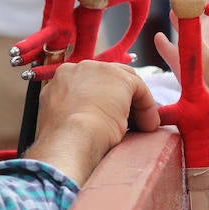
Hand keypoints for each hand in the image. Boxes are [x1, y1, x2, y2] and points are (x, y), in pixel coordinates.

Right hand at [27, 61, 160, 183]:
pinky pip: (140, 89)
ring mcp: (100, 70)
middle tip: (130, 122)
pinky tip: (148, 126)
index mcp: (60, 79)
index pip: (88, 84)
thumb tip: (90, 118)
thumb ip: (74, 111)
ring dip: (135, 105)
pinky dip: (147, 108)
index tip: (109, 118)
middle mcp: (78, 68)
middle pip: (108, 79)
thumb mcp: (62, 120)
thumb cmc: (64, 141)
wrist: (70, 140)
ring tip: (140, 128)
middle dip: (121, 99)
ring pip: (125, 84)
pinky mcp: (121, 78)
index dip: (102, 101)